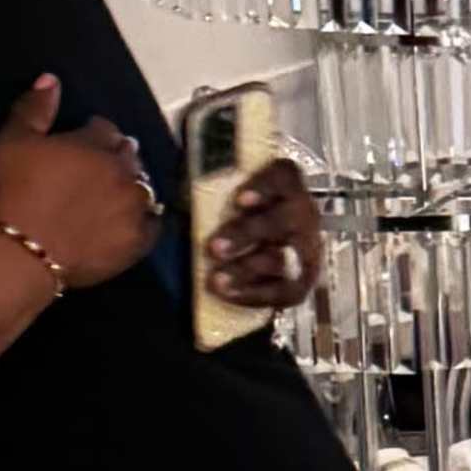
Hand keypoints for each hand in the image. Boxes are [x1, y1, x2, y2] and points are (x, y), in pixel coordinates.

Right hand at [0, 78, 159, 291]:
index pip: (104, 129)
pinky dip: (148, 218)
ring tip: (120, 189)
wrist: (21, 252)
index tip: (87, 134)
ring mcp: (133, 208)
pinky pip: (153, 225)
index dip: (95, 130)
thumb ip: (34, 108)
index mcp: (95, 144)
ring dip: (133, 184)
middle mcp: (122, 172)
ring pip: (143, 187)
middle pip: (128, 156)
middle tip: (105, 162)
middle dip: (118, 154)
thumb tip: (51, 79)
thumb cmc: (12, 192)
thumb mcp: (12, 142)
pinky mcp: (137, 242)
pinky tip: (141, 219)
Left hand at [207, 157, 323, 310]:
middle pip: (282, 221)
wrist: (260, 248)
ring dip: (247, 269)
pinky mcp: (302, 280)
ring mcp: (306, 249)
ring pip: (284, 259)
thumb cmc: (238, 215)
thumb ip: (209, 194)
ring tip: (217, 280)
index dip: (264, 187)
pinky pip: (285, 291)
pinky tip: (229, 294)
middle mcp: (301, 215)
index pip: (284, 176)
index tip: (239, 201)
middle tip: (214, 248)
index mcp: (284, 186)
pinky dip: (254, 294)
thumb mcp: (225, 197)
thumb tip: (165, 199)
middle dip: (247, 235)